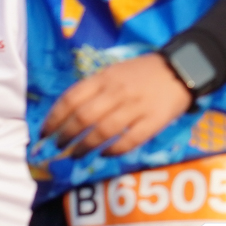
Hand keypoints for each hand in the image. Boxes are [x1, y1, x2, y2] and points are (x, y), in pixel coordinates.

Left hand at [40, 53, 195, 156]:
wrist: (181, 69)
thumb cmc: (142, 73)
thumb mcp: (114, 71)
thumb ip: (93, 89)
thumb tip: (66, 114)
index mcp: (105, 78)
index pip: (71, 99)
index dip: (54, 118)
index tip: (44, 133)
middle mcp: (117, 92)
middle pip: (83, 118)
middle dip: (65, 136)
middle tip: (56, 148)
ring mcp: (135, 108)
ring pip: (103, 132)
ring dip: (84, 147)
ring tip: (75, 155)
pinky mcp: (153, 122)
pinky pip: (128, 141)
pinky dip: (113, 151)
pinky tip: (104, 154)